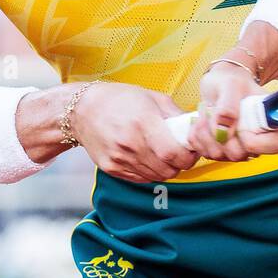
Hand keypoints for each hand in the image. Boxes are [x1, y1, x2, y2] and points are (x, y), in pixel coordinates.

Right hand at [71, 82, 198, 183]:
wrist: (82, 110)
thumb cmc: (120, 99)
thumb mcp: (152, 97)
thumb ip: (176, 115)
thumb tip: (196, 130)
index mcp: (143, 123)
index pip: (174, 154)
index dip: (189, 156)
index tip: (191, 149)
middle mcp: (130, 145)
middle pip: (168, 170)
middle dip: (180, 164)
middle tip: (178, 152)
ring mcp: (119, 160)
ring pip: (156, 177)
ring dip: (165, 168)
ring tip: (161, 152)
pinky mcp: (112, 169)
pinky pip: (141, 179)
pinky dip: (150, 171)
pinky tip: (146, 156)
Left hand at [187, 61, 277, 161]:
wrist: (219, 85)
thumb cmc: (232, 82)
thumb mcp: (231, 84)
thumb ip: (229, 105)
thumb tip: (223, 130)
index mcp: (271, 124)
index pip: (274, 146)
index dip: (253, 140)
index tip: (239, 123)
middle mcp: (257, 141)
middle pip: (239, 154)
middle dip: (220, 131)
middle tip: (215, 109)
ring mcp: (238, 149)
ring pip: (218, 154)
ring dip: (205, 130)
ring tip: (208, 110)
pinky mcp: (220, 152)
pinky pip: (203, 152)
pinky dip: (197, 134)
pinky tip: (202, 120)